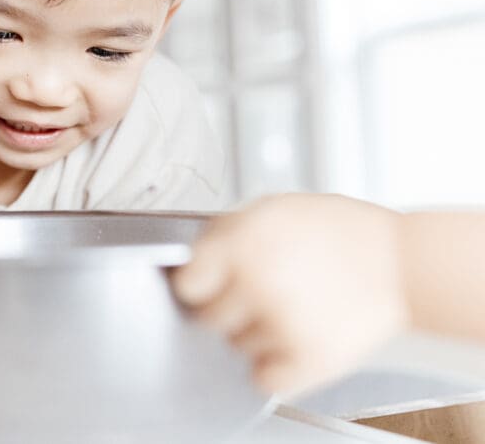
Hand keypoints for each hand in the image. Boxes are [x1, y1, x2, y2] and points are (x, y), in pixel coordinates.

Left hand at [171, 194, 408, 396]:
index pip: (187, 286)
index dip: (198, 285)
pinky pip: (265, 379)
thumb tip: (189, 264)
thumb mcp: (271, 209)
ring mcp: (282, 324)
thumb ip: (223, 236)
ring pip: (238, 348)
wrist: (402, 262)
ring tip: (290, 309)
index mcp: (242, 244)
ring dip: (255, 335)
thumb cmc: (338, 231)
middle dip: (228, 308)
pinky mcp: (309, 359)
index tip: (208, 286)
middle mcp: (257, 283)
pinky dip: (274, 368)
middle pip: (209, 320)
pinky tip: (291, 340)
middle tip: (259, 294)